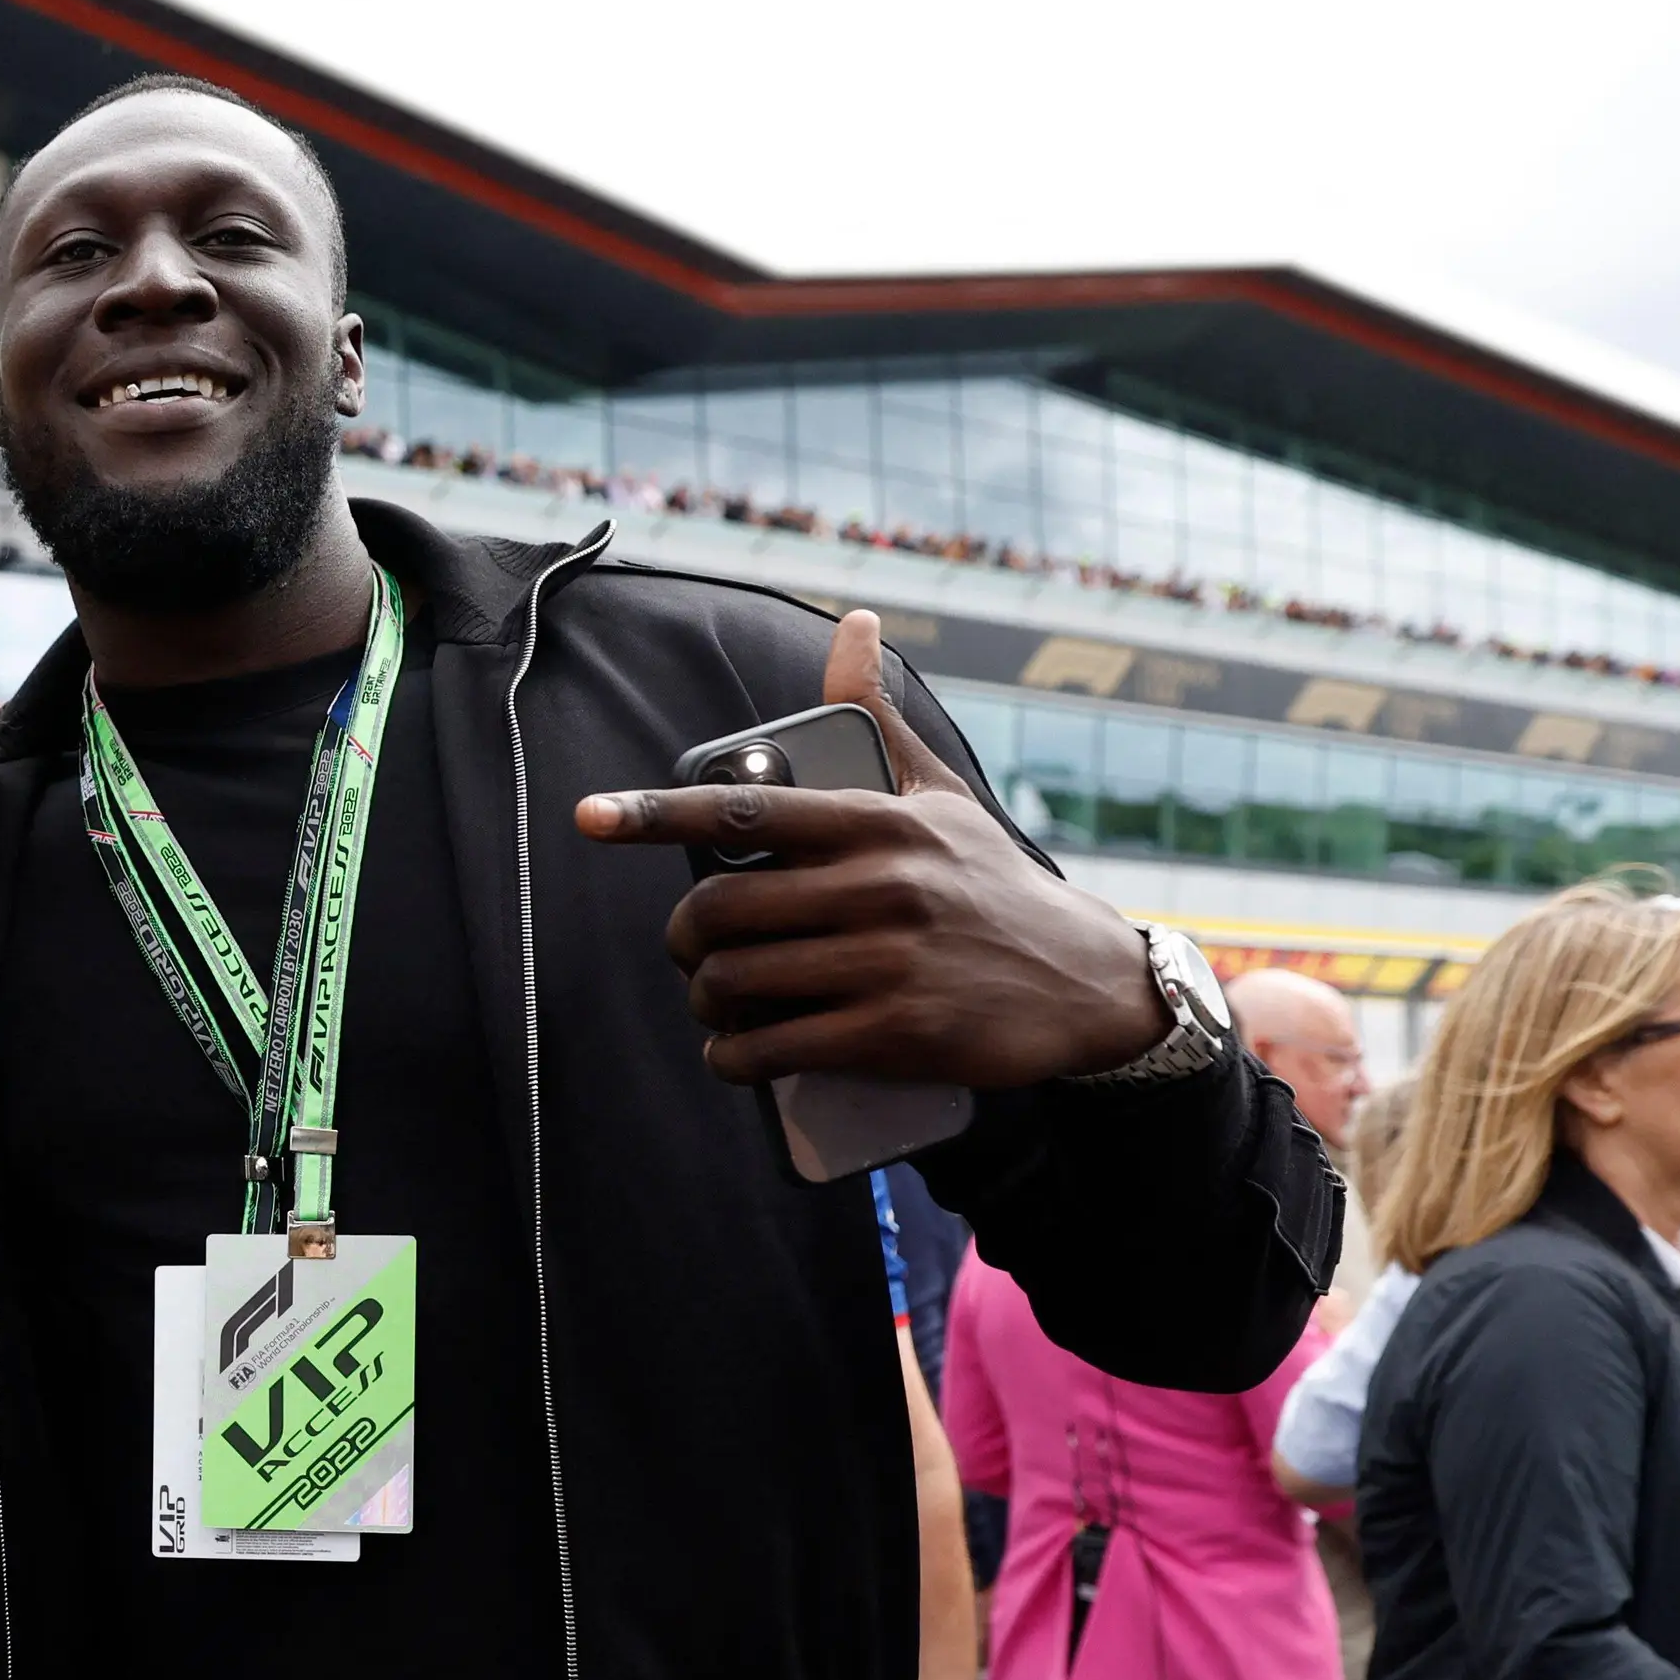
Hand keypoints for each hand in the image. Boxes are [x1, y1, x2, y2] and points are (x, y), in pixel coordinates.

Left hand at [573, 610, 1169, 1088]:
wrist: (1088, 984)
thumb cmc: (993, 882)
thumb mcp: (942, 794)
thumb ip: (881, 717)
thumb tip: (854, 622)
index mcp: (876, 823)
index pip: (742, 813)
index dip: (653, 815)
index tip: (591, 817)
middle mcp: (878, 888)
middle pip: (720, 911)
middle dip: (683, 939)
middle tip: (692, 949)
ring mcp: (886, 965)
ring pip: (738, 983)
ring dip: (705, 1001)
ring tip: (715, 1000)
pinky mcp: (895, 1035)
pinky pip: (774, 1050)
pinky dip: (734, 1058)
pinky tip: (732, 1054)